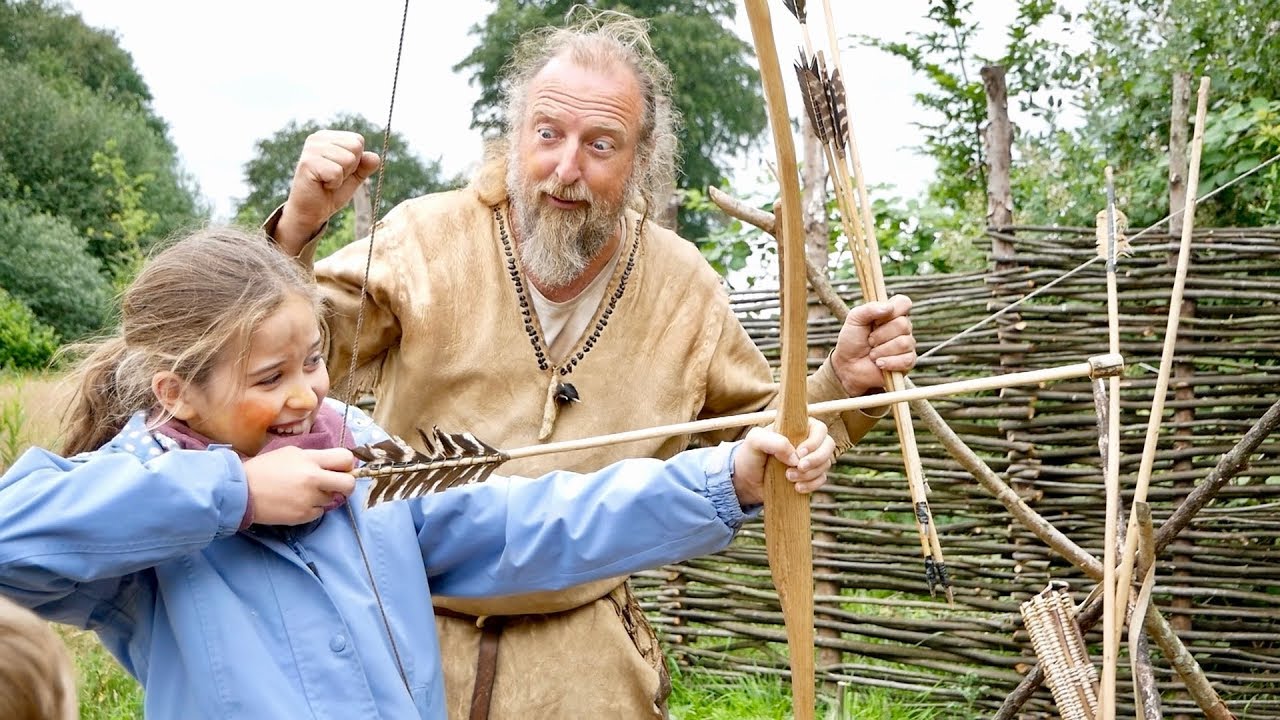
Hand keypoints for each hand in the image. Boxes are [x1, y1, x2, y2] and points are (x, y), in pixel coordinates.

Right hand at [242, 446, 355, 525]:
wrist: (241, 492)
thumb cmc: (264, 469)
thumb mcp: (290, 454)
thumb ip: (314, 458)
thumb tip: (334, 465)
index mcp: (310, 460)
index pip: (346, 458)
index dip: (347, 464)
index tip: (342, 468)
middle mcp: (314, 479)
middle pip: (349, 483)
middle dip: (346, 484)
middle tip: (336, 485)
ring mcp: (310, 499)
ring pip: (333, 499)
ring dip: (324, 496)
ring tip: (303, 493)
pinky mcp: (304, 515)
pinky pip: (319, 512)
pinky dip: (312, 508)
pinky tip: (296, 502)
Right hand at [274, 130, 380, 254]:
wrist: (312, 211)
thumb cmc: (331, 192)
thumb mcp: (354, 177)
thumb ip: (365, 165)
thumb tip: (375, 157)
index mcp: (328, 137)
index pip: (358, 140)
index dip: (356, 161)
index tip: (340, 170)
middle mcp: (318, 138)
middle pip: (355, 147)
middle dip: (350, 168)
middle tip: (333, 177)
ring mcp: (311, 149)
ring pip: (348, 159)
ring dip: (341, 177)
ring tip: (327, 180)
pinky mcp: (307, 162)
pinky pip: (337, 172)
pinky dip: (334, 183)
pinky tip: (321, 184)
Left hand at [731, 418, 834, 505]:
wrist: (746, 480)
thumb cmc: (750, 455)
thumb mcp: (754, 441)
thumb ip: (774, 441)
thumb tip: (795, 457)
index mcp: (797, 428)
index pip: (820, 429)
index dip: (815, 441)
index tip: (800, 453)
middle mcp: (807, 442)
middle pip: (829, 445)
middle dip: (817, 458)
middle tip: (799, 467)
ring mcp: (810, 459)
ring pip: (826, 463)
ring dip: (810, 473)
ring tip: (788, 477)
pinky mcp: (809, 476)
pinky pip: (822, 479)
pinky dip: (812, 485)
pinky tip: (796, 488)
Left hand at [831, 294, 916, 396]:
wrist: (848, 366)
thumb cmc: (852, 340)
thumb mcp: (854, 320)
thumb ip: (868, 309)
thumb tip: (889, 308)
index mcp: (891, 313)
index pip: (904, 302)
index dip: (893, 310)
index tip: (877, 319)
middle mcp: (902, 327)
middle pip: (903, 324)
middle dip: (880, 335)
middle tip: (869, 341)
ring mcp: (907, 345)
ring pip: (904, 342)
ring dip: (882, 350)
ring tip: (872, 354)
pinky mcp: (908, 362)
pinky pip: (907, 360)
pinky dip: (889, 362)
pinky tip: (879, 364)